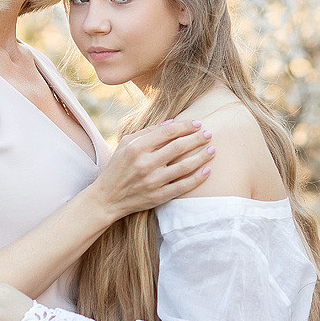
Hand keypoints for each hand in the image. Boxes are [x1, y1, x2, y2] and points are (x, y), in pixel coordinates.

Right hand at [92, 119, 213, 220]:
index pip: (167, 132)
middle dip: (197, 138)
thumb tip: (172, 122)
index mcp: (136, 148)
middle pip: (178, 147)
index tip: (197, 123)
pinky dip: (197, 178)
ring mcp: (153, 181)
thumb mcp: (126, 144)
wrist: (107, 198)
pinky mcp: (158, 196)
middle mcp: (145, 164)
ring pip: (184, 166)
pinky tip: (207, 170)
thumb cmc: (118, 166)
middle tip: (209, 134)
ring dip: (201, 156)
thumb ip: (148, 132)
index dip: (185, 126)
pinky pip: (183, 186)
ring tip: (212, 149)